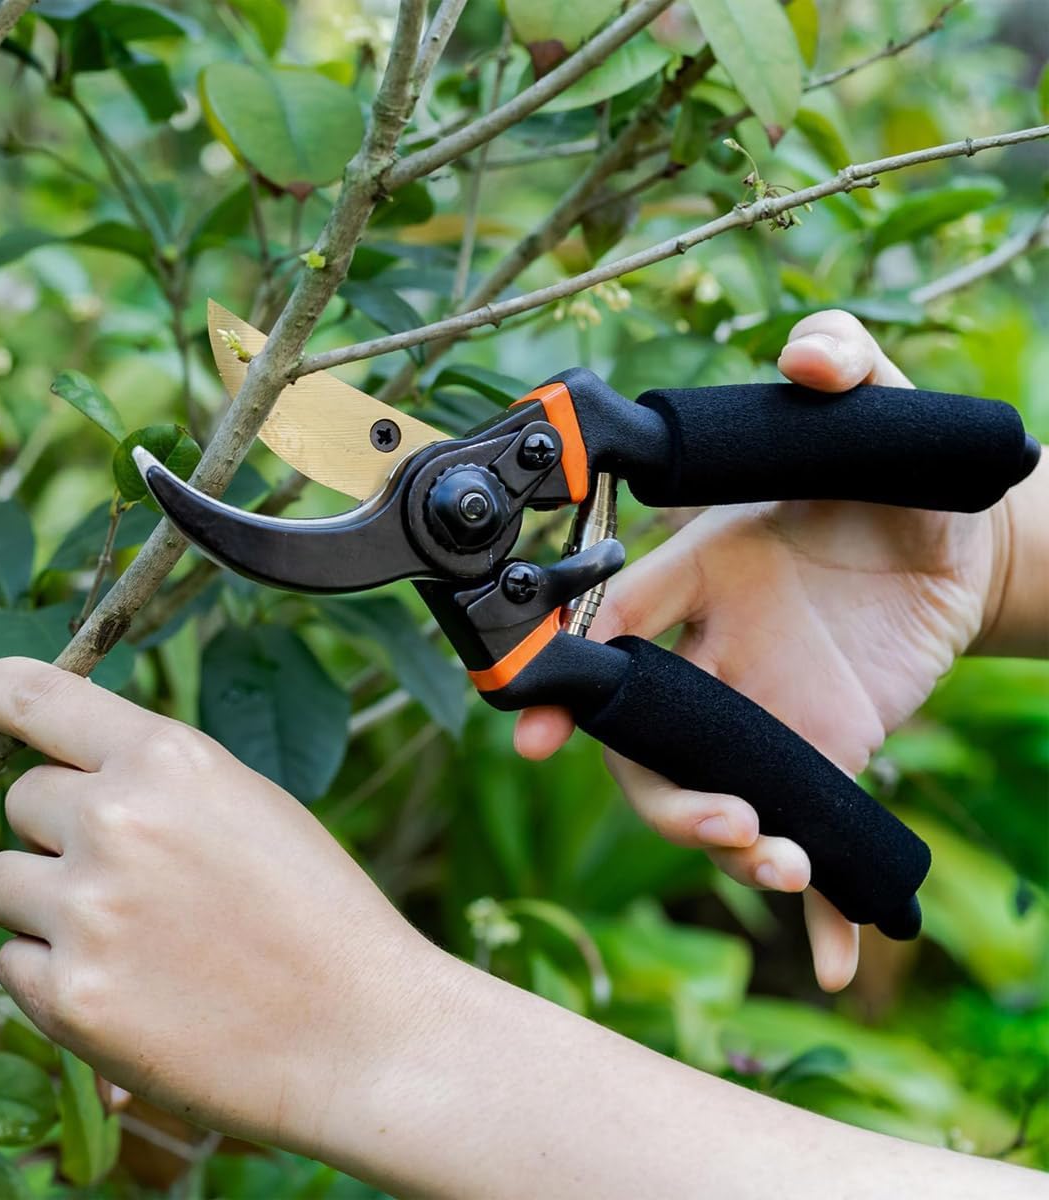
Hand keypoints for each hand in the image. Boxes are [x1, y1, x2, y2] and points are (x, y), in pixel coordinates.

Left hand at [0, 657, 438, 1153]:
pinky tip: (131, 986)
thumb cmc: (315, 909)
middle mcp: (116, 820)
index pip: (28, 696)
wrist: (360, 1029)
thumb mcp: (246, 802)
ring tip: (132, 933)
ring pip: (1, 882)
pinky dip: (55, 973)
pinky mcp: (69, 997)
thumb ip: (153, 777)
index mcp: (168, 758)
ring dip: (46, 901)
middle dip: (59, 830)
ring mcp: (86, 910)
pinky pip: (12, 964)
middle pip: (19, 801)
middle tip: (131, 873)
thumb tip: (66, 768)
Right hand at [514, 310, 1006, 991]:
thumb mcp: (877, 412)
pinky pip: (799, 836)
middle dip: (657, 790)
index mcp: (698, 575)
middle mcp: (712, 653)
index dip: (561, 680)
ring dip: (723, 844)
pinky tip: (842, 958)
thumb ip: (846, 364)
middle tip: (722, 818)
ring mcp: (760, 713)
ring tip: (783, 860)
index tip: (529, 729)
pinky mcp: (817, 756)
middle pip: (641, 740)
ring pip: (699, 792)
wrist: (960, 546)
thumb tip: (812, 354)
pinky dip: (814, 909)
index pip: (613, 631)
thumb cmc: (894, 478)